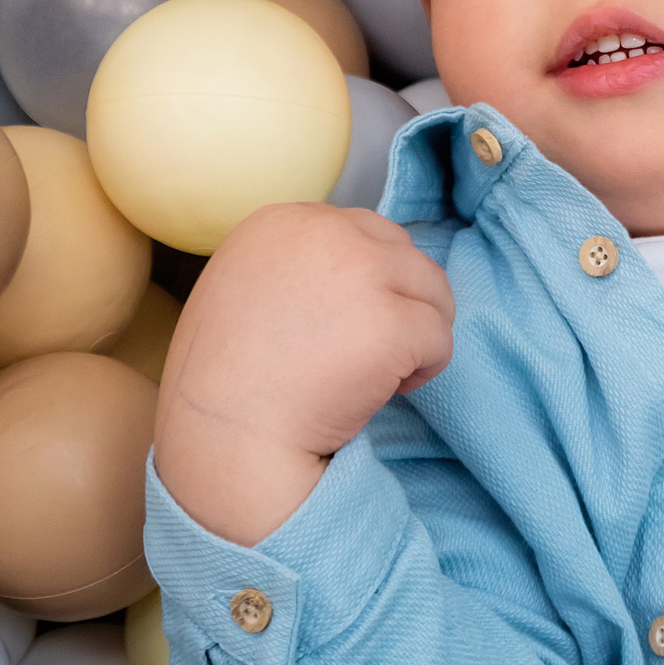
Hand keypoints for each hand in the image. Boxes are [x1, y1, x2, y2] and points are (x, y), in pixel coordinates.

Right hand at [155, 203, 455, 545]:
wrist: (223, 442)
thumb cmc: (226, 384)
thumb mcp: (243, 291)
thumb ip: (300, 267)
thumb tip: (365, 275)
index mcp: (281, 222)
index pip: (365, 232)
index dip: (369, 284)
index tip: (343, 328)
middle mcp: (324, 232)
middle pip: (405, 254)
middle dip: (400, 303)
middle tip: (363, 354)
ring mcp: (361, 273)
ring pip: (432, 290)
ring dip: (415, 333)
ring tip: (372, 373)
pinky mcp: (390, 322)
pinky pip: (440, 338)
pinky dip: (423, 370)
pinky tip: (381, 393)